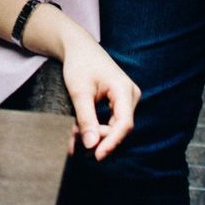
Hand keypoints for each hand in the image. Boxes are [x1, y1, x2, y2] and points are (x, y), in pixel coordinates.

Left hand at [61, 32, 140, 161]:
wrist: (79, 48)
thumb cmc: (79, 65)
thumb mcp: (79, 91)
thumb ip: (86, 119)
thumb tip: (91, 146)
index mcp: (124, 90)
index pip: (124, 124)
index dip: (112, 142)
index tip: (97, 156)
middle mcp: (131, 95)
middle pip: (120, 128)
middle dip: (99, 139)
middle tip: (74, 143)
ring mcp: (127, 99)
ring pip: (115, 127)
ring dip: (97, 135)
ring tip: (73, 137)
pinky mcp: (120, 102)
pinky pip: (112, 122)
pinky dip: (97, 128)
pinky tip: (80, 132)